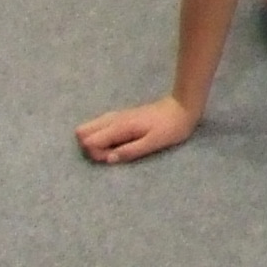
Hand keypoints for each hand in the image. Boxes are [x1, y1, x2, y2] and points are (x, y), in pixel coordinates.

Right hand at [74, 95, 200, 163]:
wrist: (183, 107)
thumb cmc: (171, 127)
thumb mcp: (154, 143)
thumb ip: (130, 151)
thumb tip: (109, 160)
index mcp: (119, 126)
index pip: (88, 140)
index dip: (97, 154)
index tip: (114, 157)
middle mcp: (113, 119)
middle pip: (82, 132)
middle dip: (91, 148)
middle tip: (112, 154)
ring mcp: (116, 116)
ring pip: (90, 128)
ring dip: (97, 142)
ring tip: (117, 149)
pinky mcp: (121, 116)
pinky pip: (100, 126)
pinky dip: (103, 136)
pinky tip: (119, 142)